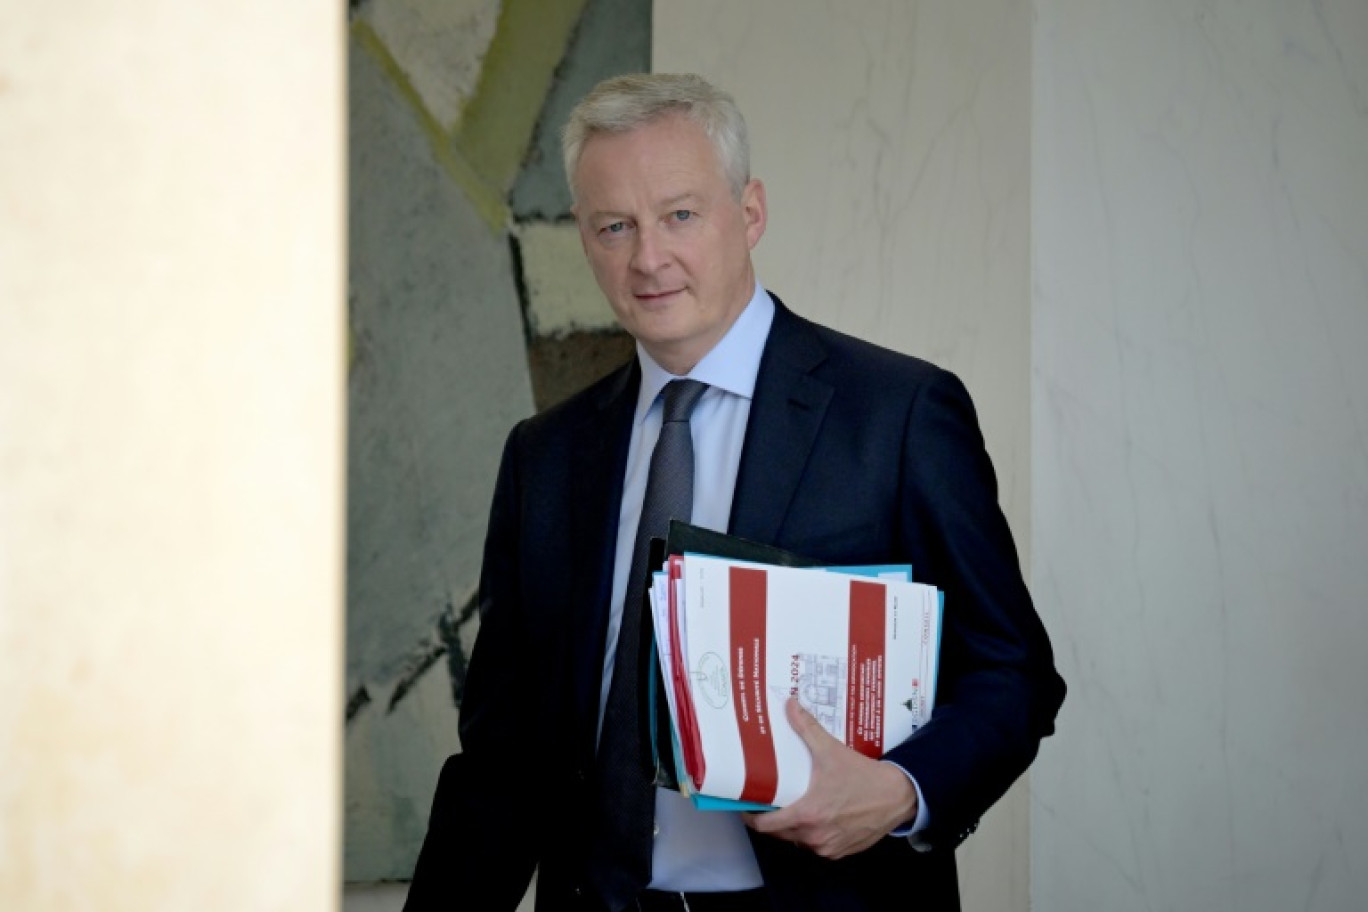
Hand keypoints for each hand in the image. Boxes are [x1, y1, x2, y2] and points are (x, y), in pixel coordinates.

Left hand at [742, 697, 918, 858]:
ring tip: (792, 806)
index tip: (745, 807)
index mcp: (808, 814)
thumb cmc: (864, 777)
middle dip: (772, 819)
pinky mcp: (841, 852)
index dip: (751, 818)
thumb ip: (808, 728)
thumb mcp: (832, 751)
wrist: (898, 796)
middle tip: (769, 801)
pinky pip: (817, 846)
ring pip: (798, 840)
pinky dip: (813, 834)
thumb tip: (790, 705)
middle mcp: (815, 835)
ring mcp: (828, 847)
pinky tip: (816, 817)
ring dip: (793, 827)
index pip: (766, 826)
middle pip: (780, 833)